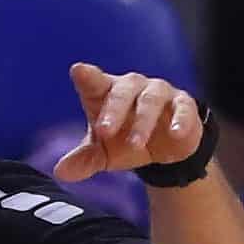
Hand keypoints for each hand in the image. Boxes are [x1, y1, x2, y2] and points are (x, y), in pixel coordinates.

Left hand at [53, 62, 204, 181]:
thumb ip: (83, 160)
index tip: (79, 71)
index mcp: (106, 93)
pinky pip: (182, 108)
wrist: (162, 152)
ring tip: (135, 144)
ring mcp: (158, 93)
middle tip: (104, 131)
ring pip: (150, 100)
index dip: (87, 76)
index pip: (94, 81)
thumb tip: (60, 172)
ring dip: (142, 122)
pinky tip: (175, 133)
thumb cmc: (124, 141)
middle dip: (113, 110)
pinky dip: (179, 120)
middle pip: (121, 92)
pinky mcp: (183, 104)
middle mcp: (132, 87)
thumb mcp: (102, 154)